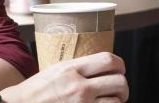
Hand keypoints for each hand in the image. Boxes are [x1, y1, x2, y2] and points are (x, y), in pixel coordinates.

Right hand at [0, 52, 127, 102]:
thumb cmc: (37, 90)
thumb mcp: (57, 69)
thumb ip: (79, 67)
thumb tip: (100, 66)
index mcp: (72, 69)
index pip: (109, 60)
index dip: (119, 64)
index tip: (119, 69)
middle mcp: (79, 87)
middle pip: (119, 81)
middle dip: (122, 85)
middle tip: (117, 87)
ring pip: (116, 101)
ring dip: (116, 100)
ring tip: (110, 99)